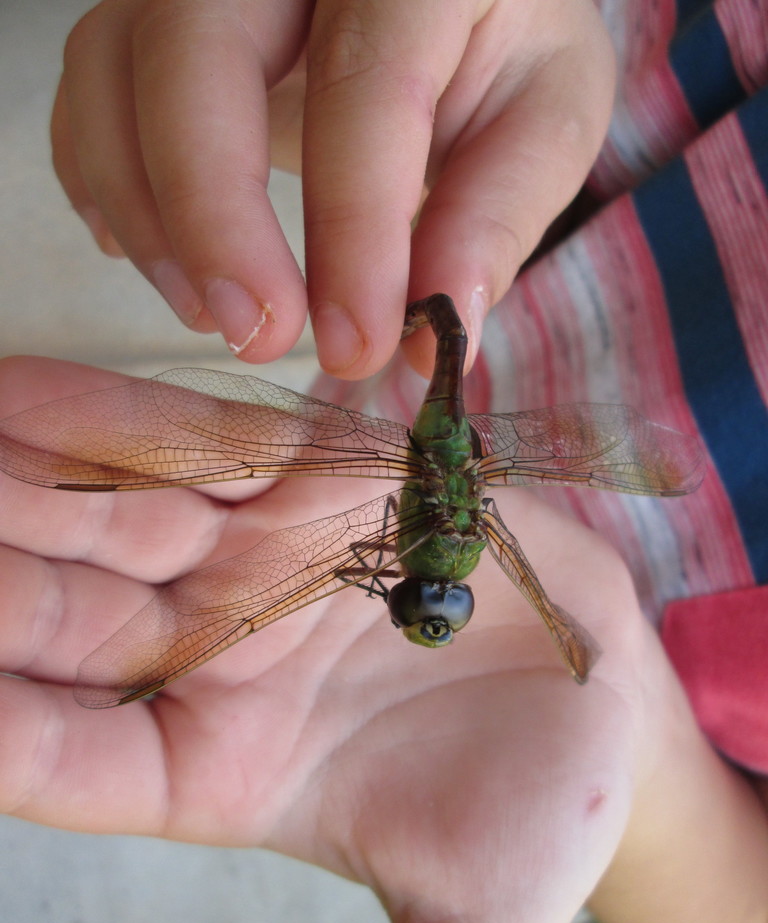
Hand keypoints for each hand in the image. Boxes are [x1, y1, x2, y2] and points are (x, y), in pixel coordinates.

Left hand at [1, 357, 662, 922]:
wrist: (612, 695)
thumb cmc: (540, 815)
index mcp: (216, 772)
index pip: (65, 759)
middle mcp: (215, 658)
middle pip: (63, 619)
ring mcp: (258, 560)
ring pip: (116, 514)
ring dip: (22, 482)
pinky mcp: (317, 482)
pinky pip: (210, 442)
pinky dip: (121, 415)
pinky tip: (23, 389)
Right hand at [52, 0, 614, 377]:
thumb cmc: (502, 49)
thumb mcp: (542, 117)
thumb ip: (496, 215)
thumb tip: (434, 335)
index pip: (362, 89)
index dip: (354, 233)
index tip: (359, 346)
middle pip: (195, 53)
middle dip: (216, 217)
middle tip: (258, 337)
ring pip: (114, 73)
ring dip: (152, 217)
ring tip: (218, 315)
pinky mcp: (147, 21)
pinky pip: (86, 98)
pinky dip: (107, 190)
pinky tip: (166, 261)